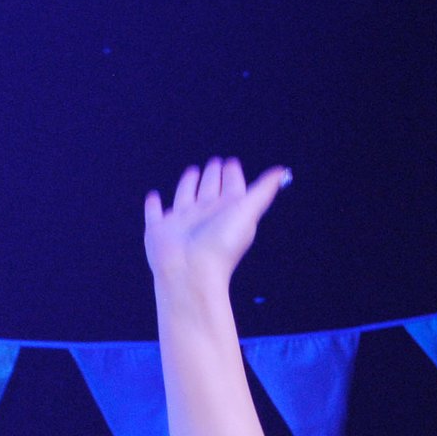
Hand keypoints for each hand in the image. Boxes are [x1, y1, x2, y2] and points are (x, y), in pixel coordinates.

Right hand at [144, 157, 289, 291]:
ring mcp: (180, 223)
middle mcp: (204, 216)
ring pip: (184, 198)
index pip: (232, 188)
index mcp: (225, 211)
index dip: (233, 175)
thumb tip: (282, 171)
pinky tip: (153, 197)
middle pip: (209, 190)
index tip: (231, 162)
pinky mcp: (158, 230)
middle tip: (215, 162)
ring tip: (192, 171)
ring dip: (188, 184)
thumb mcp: (247, 211)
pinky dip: (153, 206)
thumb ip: (263, 191)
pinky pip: (154, 214)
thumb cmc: (220, 245)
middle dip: (212, 176)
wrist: (190, 273)